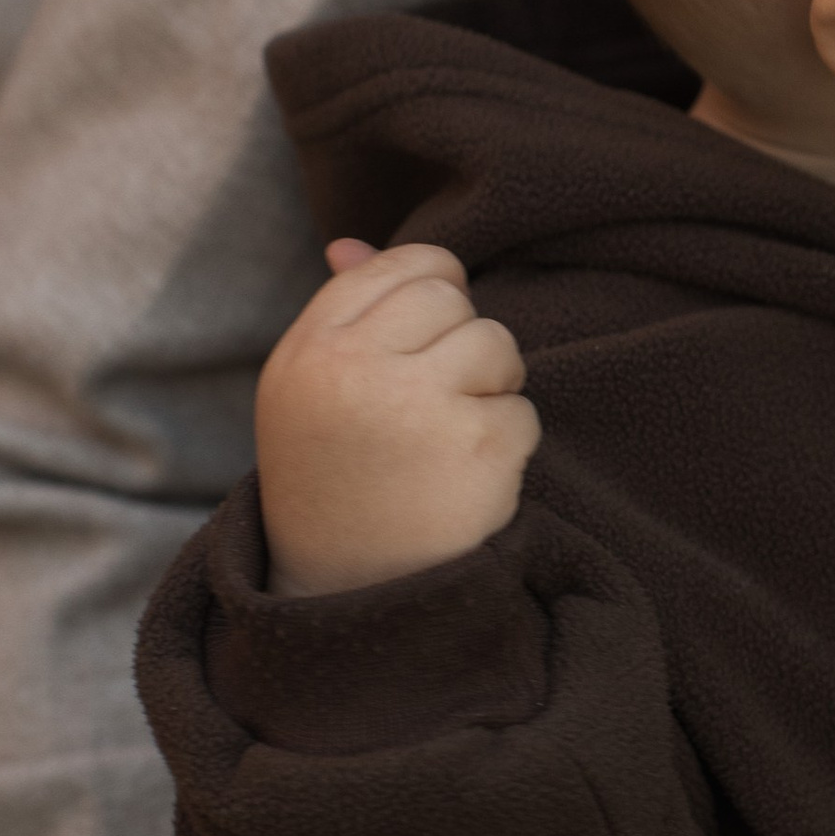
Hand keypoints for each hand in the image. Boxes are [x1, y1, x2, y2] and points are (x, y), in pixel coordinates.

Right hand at [255, 238, 536, 597]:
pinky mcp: (477, 448)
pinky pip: (524, 411)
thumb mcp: (312, 394)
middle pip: (451, 300)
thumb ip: (341, 317)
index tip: (432, 330)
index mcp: (310, 352)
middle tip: (439, 398)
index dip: (431, 287)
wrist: (349, 592)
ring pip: (498, 345)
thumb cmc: (334, 479)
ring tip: (449, 438)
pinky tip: (466, 480)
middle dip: (462, 340)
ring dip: (492, 388)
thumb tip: (352, 242)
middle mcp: (356, 371)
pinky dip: (509, 444)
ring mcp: (418, 408)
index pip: (394, 268)